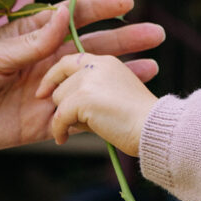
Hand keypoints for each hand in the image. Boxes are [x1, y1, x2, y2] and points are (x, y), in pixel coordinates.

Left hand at [0, 0, 163, 152]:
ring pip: (91, 83)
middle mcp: (43, 62)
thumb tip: (64, 15)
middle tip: (155, 34)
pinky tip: (123, 107)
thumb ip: (32, 41)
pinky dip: (99, 114)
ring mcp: (45, 92)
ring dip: (119, 75)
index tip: (126, 2)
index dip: (99, 8)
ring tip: (151, 68)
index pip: (72, 17)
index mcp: (30, 36)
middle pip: (91, 49)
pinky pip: (76, 118)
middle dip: (123, 40)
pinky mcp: (40, 123)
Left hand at [36, 51, 158, 156]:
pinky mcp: (84, 98)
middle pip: (60, 84)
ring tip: (91, 127)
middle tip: (83, 121)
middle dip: (65, 104)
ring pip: (59, 99)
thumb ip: (94, 90)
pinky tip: (63, 138)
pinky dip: (58, 130)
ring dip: (67, 117)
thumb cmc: (141, 121)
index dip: (55, 75)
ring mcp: (89, 80)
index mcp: (105, 62)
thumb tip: (65, 102)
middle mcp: (95, 65)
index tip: (44, 92)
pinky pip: (59, 116)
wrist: (156, 131)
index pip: (69, 61)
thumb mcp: (116, 95)